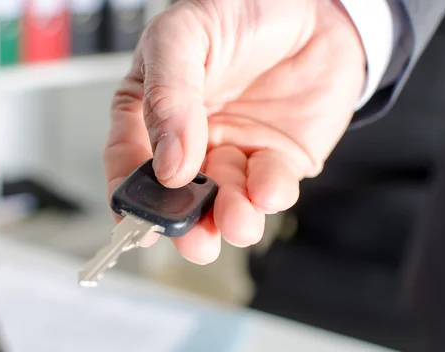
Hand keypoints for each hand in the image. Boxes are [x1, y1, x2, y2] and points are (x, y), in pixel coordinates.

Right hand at [104, 0, 365, 263]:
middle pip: (176, 196)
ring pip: (223, 203)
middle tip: (192, 237)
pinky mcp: (275, 161)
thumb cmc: (240, 11)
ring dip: (229, 220)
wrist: (316, 10)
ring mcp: (232, 154)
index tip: (136, 220)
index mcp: (152, 111)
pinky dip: (268, 196)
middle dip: (183, 224)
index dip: (128, 195)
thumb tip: (167, 163)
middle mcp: (190, 141)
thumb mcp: (185, 37)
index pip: (127, 160)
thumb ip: (168, 95)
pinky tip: (267, 189)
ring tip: (236, 220)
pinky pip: (269, 189)